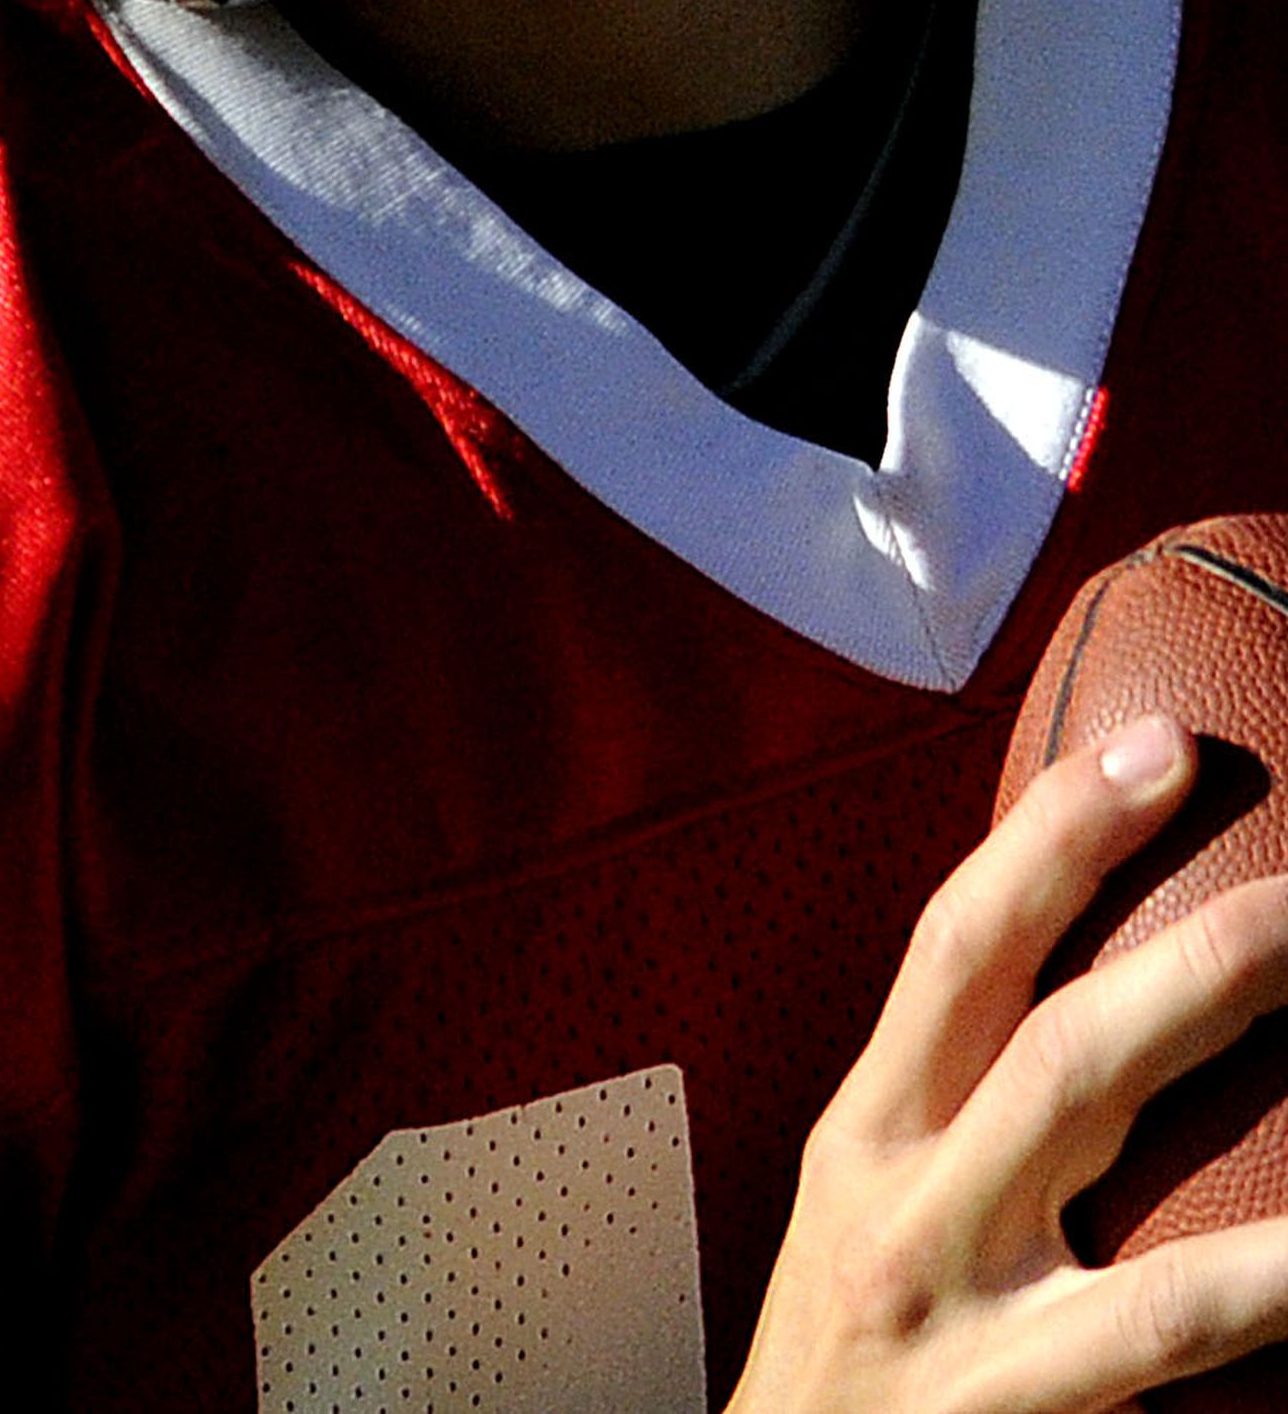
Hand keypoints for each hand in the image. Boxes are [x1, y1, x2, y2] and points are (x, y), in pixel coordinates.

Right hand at [727, 714, 1287, 1413]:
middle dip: (1190, 954)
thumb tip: (1096, 990)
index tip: (1154, 748)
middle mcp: (898, 1209)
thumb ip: (953, 1113)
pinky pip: (1170, 1333)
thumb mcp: (864, 1211)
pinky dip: (1270, 1282)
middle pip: (1051, 1043)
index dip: (1056, 837)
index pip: (956, 946)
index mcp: (862, 1134)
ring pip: (1114, 1177)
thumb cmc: (854, 1362)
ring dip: (1238, 1070)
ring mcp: (961, 1327)